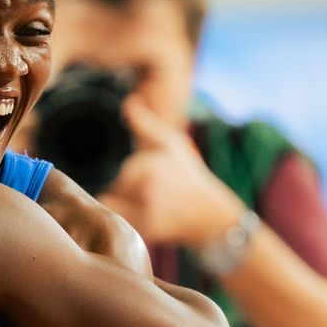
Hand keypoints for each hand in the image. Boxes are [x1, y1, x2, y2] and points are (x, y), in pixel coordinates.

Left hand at [100, 97, 245, 247]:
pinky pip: (118, 217)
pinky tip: (148, 218)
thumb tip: (128, 100)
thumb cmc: (190, 178)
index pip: (126, 169)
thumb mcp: (172, 144)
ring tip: (156, 207)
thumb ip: (146, 124)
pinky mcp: (146, 226)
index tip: (162, 182)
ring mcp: (145, 207)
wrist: (213, 218)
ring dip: (127, 204)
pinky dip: (126, 218)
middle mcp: (147, 183)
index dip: (139, 175)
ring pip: (114, 200)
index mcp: (150, 161)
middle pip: (118, 184)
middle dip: (131, 190)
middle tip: (161, 196)